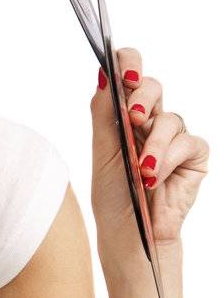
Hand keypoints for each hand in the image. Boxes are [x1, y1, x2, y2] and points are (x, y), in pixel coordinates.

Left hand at [91, 47, 209, 260]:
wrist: (130, 233)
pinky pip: (187, 143)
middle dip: (143, 97)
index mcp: (123, 115)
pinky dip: (169, 159)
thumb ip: (104, 114)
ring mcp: (173, 137)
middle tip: (133, 117)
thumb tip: (103, 73)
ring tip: (141, 171)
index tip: (124, 74)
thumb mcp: (103, 153)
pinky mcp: (193, 155)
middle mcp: (150, 121)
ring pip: (169, 119)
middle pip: (152, 86)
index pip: (128, 74)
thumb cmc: (113, 196)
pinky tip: (155, 178)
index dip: (129, 64)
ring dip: (153, 145)